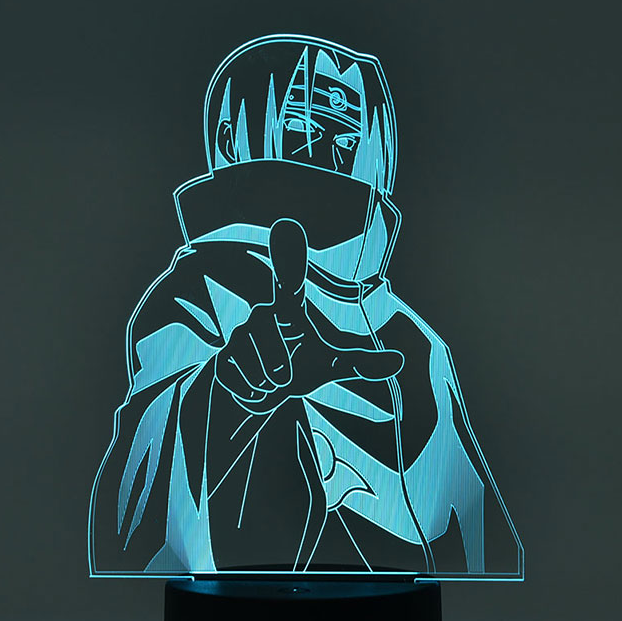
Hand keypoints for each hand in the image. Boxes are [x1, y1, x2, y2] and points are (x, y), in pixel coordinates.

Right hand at [214, 218, 403, 413]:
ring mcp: (239, 335)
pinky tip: (253, 387)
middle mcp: (262, 315)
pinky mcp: (221, 359)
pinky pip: (239, 382)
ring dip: (268, 385)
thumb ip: (365, 363)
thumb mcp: (335, 366)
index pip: (290, 280)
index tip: (286, 225)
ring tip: (270, 379)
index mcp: (290, 310)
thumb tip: (399, 360)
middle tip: (286, 376)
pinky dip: (252, 395)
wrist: (263, 391)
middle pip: (272, 345)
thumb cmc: (302, 367)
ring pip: (257, 369)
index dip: (288, 256)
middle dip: (280, 369)